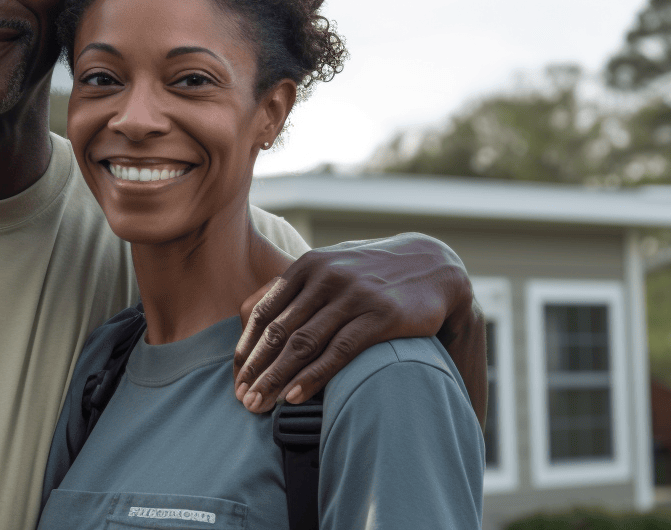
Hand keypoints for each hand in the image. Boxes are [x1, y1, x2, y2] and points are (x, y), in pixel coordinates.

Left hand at [231, 233, 483, 416]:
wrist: (434, 267)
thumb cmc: (374, 274)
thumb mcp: (333, 269)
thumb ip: (299, 291)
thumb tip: (257, 320)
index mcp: (307, 266)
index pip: (264, 312)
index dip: (247, 348)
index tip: (236, 378)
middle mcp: (326, 278)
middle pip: (278, 331)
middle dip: (257, 369)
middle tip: (242, 399)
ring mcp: (353, 296)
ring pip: (303, 343)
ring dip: (277, 378)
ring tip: (260, 404)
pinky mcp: (380, 316)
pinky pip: (338, 351)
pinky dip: (313, 376)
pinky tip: (295, 397)